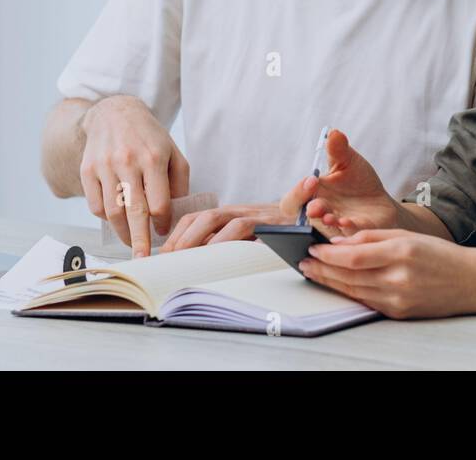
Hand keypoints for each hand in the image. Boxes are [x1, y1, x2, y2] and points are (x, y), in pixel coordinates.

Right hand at [78, 95, 189, 257]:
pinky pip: (95, 204)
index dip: (162, 223)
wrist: (115, 113)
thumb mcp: (173, 153)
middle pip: (134, 212)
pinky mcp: (87, 170)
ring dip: (121, 233)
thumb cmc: (149, 138)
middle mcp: (128, 162)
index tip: (163, 233)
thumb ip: (179, 183)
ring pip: (112, 212)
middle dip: (139, 240)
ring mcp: (104, 166)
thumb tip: (177, 216)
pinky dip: (105, 218)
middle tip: (142, 260)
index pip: (159, 203)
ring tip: (131, 242)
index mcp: (154, 158)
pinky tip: (115, 219)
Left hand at [161, 203, 289, 250]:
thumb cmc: (276, 235)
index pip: (196, 218)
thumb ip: (224, 243)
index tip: (164, 255)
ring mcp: (257, 216)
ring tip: (191, 259)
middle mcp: (241, 211)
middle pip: (205, 217)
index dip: (178, 234)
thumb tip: (195, 262)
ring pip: (223, 220)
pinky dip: (231, 242)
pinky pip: (248, 230)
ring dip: (204, 240)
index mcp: (230, 214)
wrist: (311, 221)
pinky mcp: (272, 224)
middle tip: (172, 260)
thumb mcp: (246, 238)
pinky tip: (223, 258)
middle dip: (184, 238)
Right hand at [280, 129, 403, 239]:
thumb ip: (339, 149)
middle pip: (303, 219)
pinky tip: (350, 221)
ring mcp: (336, 226)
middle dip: (310, 210)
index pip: (293, 200)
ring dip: (326, 223)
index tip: (312, 180)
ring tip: (331, 217)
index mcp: (313, 195)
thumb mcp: (349, 162)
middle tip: (316, 204)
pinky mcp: (354, 234)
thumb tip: (333, 133)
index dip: (298, 192)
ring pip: (324, 230)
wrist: (380, 201)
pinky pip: (347, 236)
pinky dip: (347, 230)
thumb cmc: (358, 183)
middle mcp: (320, 213)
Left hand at [299, 229, 475, 318]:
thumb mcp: (408, 235)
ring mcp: (398, 299)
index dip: (328, 254)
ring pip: (353, 291)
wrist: (471, 282)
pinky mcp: (398, 313)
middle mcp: (397, 278)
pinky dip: (348, 292)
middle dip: (322, 269)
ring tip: (313, 273)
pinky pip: (366, 302)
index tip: (312, 248)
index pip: (353, 256)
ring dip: (329, 282)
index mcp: (400, 253)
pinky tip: (337, 285)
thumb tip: (340, 242)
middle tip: (304, 262)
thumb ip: (372, 236)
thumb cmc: (440, 255)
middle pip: (348, 276)